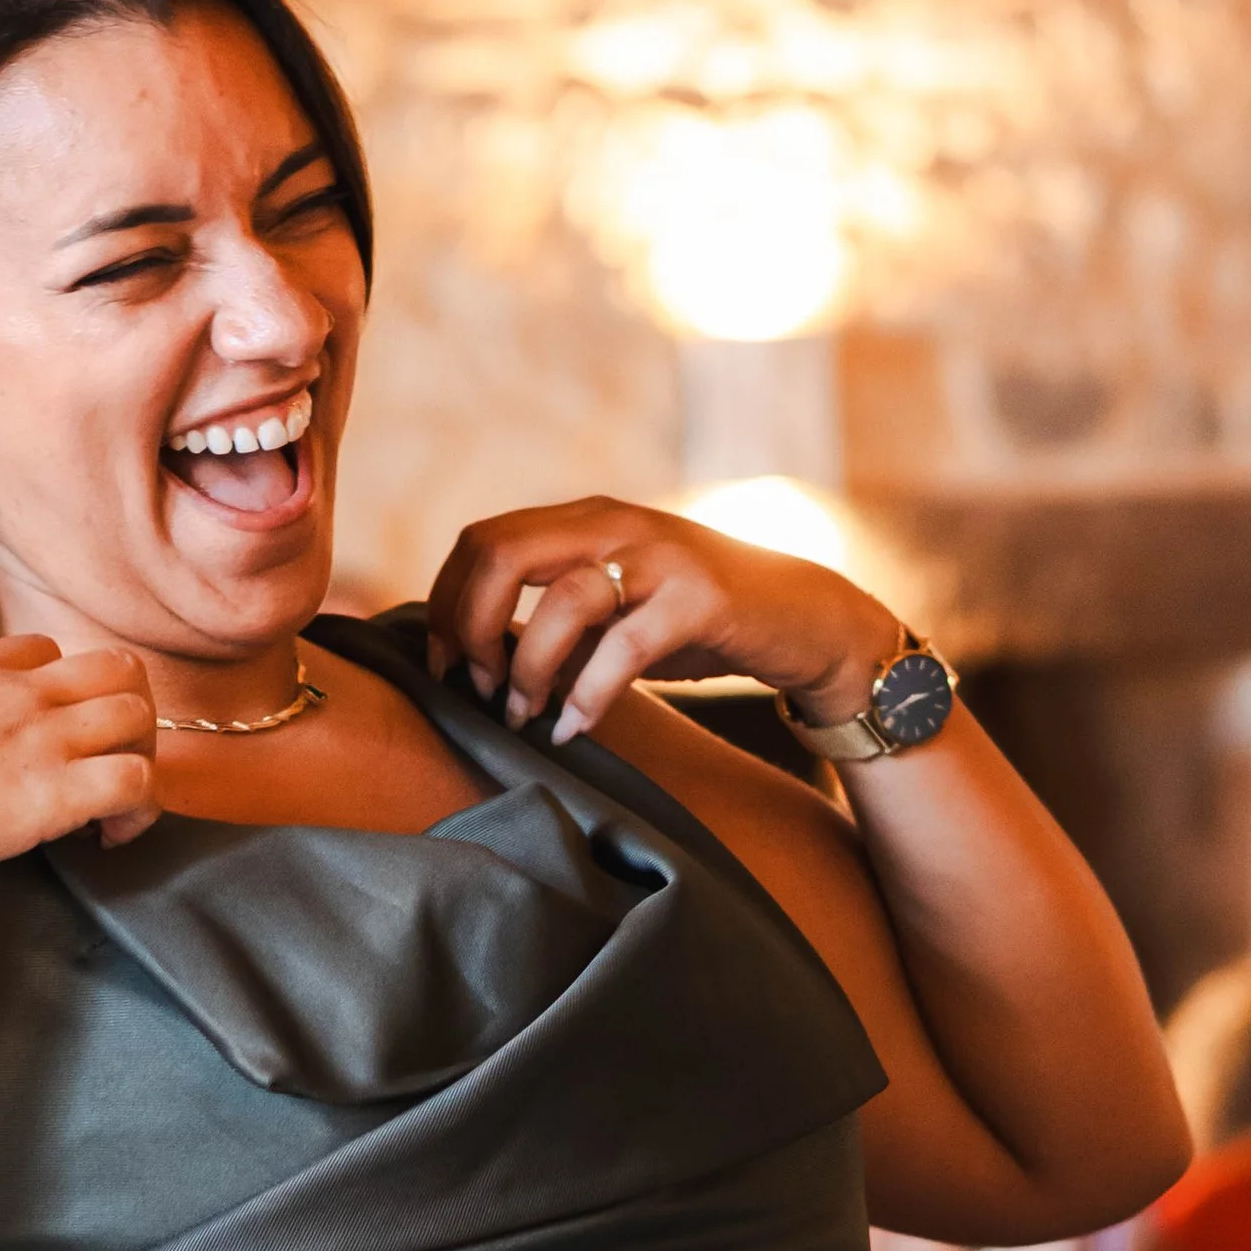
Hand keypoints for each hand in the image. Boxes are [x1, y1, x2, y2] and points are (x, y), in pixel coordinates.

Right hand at [0, 634, 155, 899]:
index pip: (46, 649)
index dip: (64, 695)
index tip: (48, 744)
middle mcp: (14, 693)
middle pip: (118, 668)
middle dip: (127, 717)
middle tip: (102, 772)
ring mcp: (39, 738)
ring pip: (141, 716)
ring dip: (140, 761)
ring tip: (110, 811)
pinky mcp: (54, 794)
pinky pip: (139, 781)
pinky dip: (139, 812)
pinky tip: (107, 839)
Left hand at [425, 496, 900, 745]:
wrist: (804, 621)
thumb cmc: (698, 623)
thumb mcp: (613, 616)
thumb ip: (551, 628)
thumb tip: (476, 665)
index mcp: (585, 521)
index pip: (483, 542)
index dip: (446, 605)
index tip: (445, 665)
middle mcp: (615, 524)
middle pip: (500, 554)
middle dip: (468, 628)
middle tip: (478, 687)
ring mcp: (659, 555)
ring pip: (558, 601)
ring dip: (527, 669)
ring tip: (525, 713)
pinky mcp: (700, 597)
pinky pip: (623, 648)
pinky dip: (586, 698)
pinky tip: (573, 730)